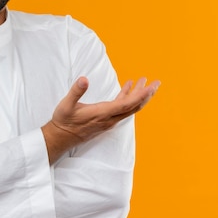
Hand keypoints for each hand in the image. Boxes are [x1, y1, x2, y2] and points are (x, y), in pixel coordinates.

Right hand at [42, 77, 159, 162]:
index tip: (150, 87)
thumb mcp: (66, 105)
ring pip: (129, 108)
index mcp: (102, 114)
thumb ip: (76, 91)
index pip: (126, 104)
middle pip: (133, 107)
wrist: (61, 138)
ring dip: (138, 95)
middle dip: (146, 94)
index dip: (139, 95)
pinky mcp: (106, 120)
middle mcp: (109, 119)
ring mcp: (108, 121)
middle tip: (156, 83)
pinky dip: (127, 97)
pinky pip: (122, 109)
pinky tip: (126, 88)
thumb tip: (84, 79)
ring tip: (143, 82)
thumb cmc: (63, 121)